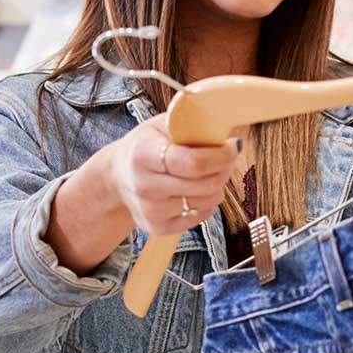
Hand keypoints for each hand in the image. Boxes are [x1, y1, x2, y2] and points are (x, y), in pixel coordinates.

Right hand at [104, 117, 241, 236]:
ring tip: (205, 172)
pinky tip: (193, 189)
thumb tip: (227, 132)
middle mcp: (144, 186)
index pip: (194, 163)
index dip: (221, 155)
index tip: (233, 146)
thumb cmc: (148, 145)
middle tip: (225, 157)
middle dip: (224, 168)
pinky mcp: (159, 228)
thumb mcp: (164, 124)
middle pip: (206, 185)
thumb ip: (193, 124)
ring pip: (208, 201)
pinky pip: (203, 215)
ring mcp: (150, 211)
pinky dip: (206, 201)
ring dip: (216, 185)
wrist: (119, 176)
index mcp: (143, 154)